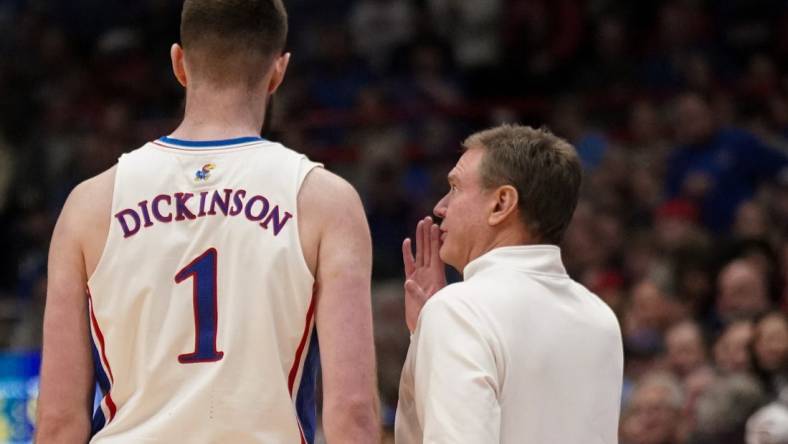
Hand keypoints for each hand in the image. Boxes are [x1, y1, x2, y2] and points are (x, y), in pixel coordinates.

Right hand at [402, 216, 446, 331]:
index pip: (436, 254)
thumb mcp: (426, 306)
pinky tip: (407, 242)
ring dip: (420, 239)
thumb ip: (417, 294)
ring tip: (420, 224)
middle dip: (428, 234)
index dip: (436, 240)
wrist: (426, 326)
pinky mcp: (412, 281)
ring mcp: (420, 276)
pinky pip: (410, 263)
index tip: (436, 226)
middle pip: (429, 249)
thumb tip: (407, 283)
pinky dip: (408, 253)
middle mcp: (429, 274)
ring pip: (421, 253)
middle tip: (428, 218)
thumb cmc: (430, 316)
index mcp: (436, 277)